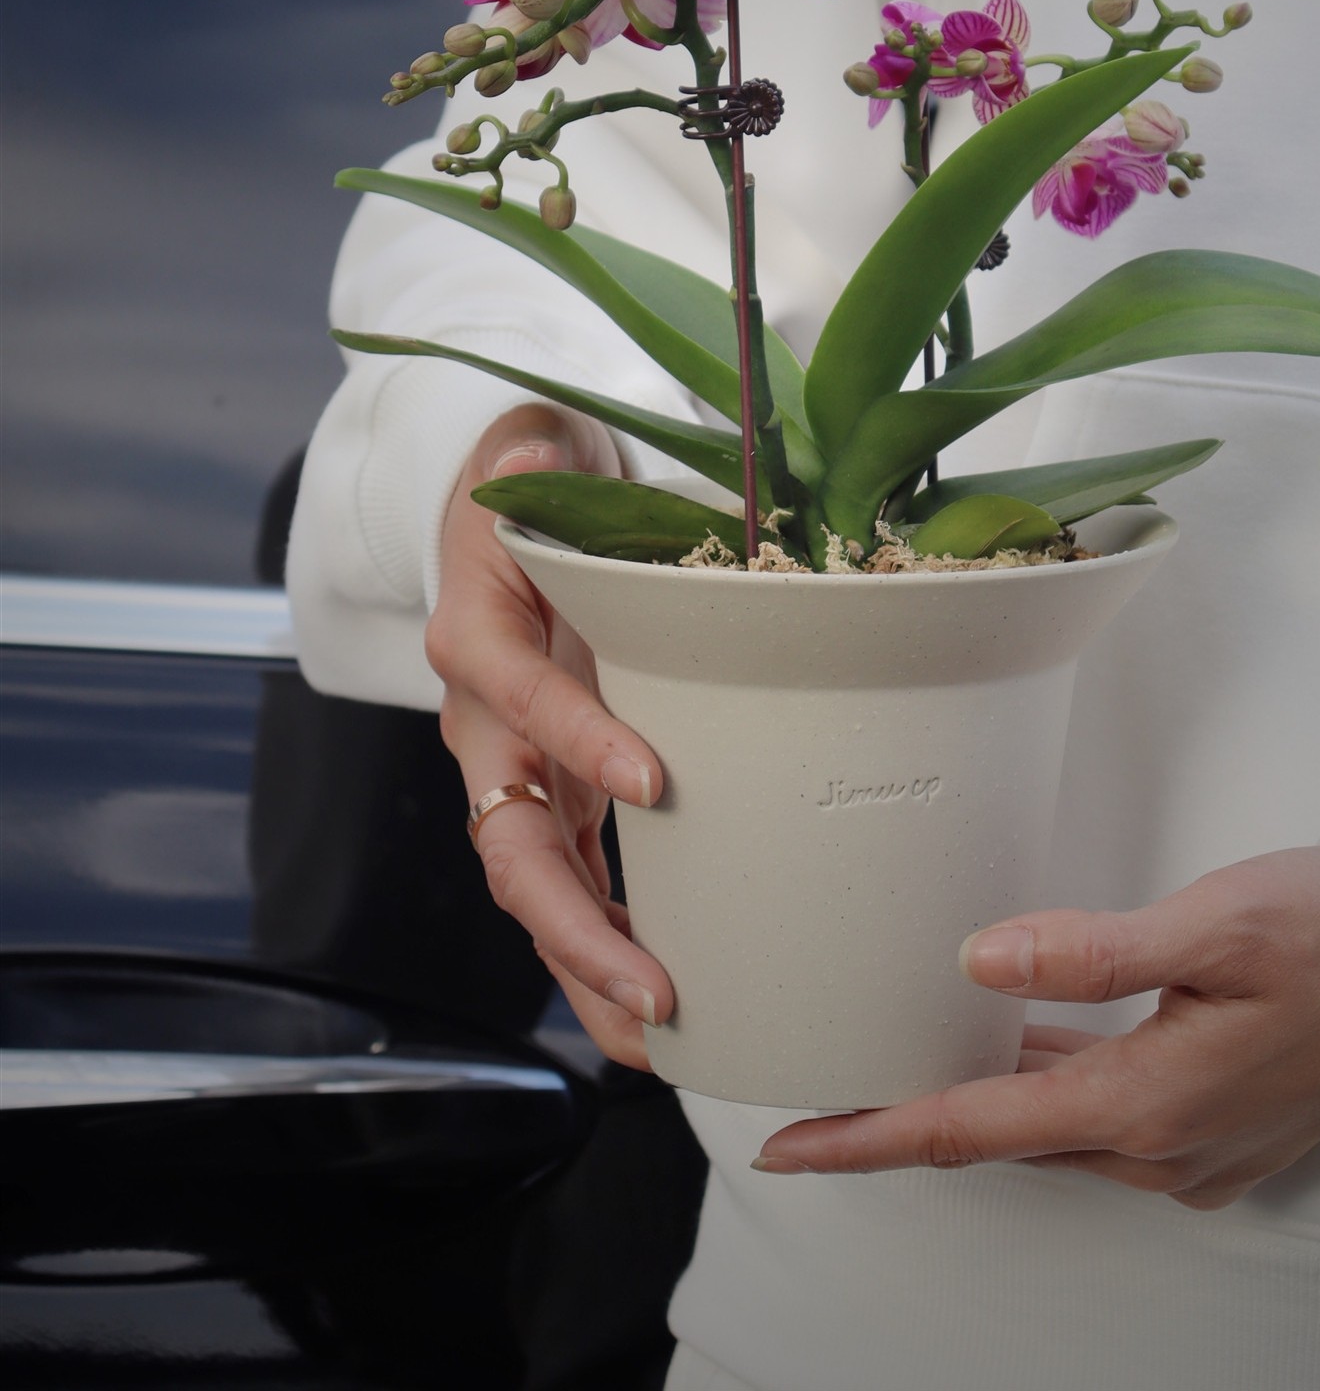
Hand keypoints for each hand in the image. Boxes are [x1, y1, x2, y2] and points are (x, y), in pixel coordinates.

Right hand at [427, 402, 671, 1068]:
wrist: (505, 513)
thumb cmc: (531, 491)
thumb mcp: (528, 463)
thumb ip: (531, 467)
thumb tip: (533, 456)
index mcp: (480, 640)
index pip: (521, 698)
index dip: (578, 739)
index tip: (654, 781)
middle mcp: (484, 725)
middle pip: (511, 846)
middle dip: (577, 926)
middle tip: (655, 991)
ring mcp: (513, 773)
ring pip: (535, 892)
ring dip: (592, 966)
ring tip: (663, 1039)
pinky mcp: (547, 792)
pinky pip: (567, 881)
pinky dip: (606, 941)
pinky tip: (661, 998)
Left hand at [753, 846, 1319, 1208]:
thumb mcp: (1212, 925)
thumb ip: (1091, 948)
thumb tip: (979, 958)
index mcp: (1143, 1103)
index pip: (972, 1129)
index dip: (872, 1138)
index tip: (793, 1148)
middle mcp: (1157, 1146)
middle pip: (998, 1138)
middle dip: (904, 1122)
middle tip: (822, 1103)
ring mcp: (1187, 1149)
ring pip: (1049, 1128)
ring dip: (974, 1103)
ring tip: (897, 1068)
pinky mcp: (1208, 1131)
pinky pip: (1097, 1120)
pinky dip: (1040, 1090)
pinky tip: (1014, 1047)